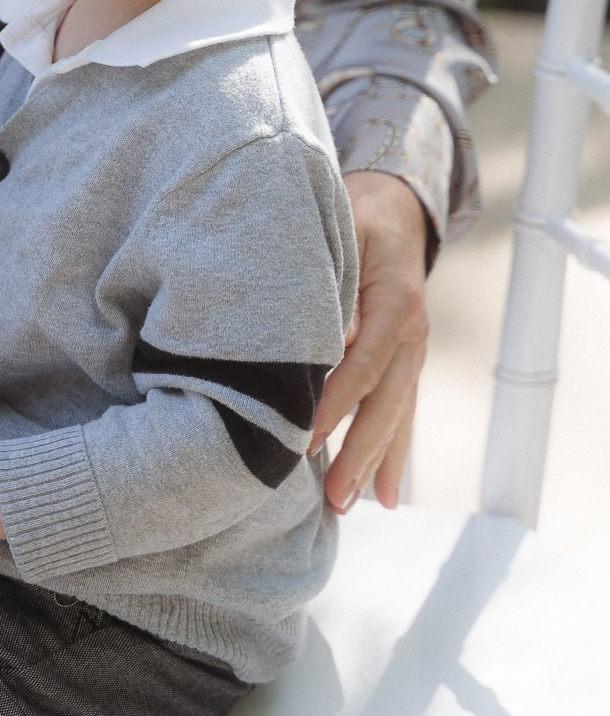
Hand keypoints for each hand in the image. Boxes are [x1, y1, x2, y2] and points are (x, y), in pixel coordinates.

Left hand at [316, 171, 430, 511]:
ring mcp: (413, 354)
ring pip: (396, 417)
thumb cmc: (355, 216)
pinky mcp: (405, 365)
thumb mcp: (343, 230)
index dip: (334, 404)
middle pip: (385, 403)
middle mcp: (411, 335)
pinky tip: (384, 496)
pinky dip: (392, 455)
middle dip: (359, 453)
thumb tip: (330, 335)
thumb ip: (334, 275)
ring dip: (374, 465)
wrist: (395, 210)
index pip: (362, 364)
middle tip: (333, 498)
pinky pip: (401, 415)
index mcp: (396, 302)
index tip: (302, 439)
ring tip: (349, 506)